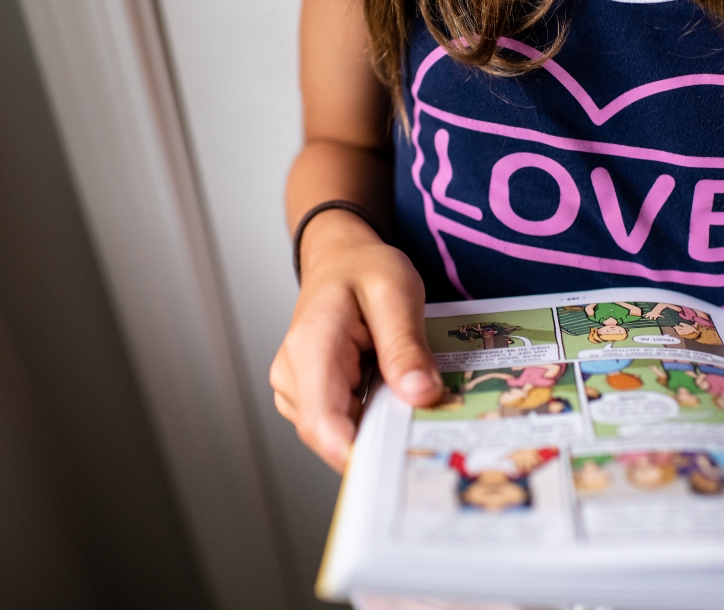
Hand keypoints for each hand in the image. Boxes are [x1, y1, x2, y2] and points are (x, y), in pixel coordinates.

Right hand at [270, 211, 441, 471]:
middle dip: (380, 444)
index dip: (356, 453)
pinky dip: (374, 422)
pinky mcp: (312, 399)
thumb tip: (420, 395)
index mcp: (311, 346)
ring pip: (340, 436)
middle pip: (333, 436)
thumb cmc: (363, 270)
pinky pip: (344, 425)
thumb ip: (405, 344)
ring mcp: (297, 390)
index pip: (321, 420)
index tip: (398, 464)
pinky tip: (398, 404)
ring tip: (416, 409)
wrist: (341, 260)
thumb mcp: (396, 292)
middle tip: (430, 437)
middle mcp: (294, 375)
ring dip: (379, 432)